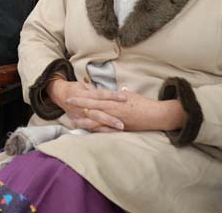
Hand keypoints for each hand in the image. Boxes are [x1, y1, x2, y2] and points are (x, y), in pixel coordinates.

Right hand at [47, 79, 125, 131]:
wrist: (59, 94)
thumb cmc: (75, 88)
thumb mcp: (83, 85)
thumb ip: (95, 88)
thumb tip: (106, 88)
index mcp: (83, 94)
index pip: (99, 94)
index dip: (112, 96)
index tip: (124, 97)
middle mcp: (80, 106)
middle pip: (97, 112)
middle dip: (110, 118)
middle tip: (122, 124)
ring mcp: (78, 115)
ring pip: (94, 123)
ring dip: (106, 127)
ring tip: (119, 130)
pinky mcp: (78, 122)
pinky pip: (90, 128)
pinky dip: (101, 131)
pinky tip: (111, 133)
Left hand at [66, 88, 186, 131]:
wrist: (154, 115)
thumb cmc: (142, 103)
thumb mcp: (128, 94)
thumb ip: (117, 94)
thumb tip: (111, 91)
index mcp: (113, 100)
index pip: (93, 97)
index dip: (81, 97)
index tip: (70, 96)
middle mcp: (112, 110)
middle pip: (91, 108)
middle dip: (78, 106)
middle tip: (66, 105)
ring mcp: (114, 120)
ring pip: (95, 121)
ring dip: (83, 120)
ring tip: (72, 120)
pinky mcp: (119, 129)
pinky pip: (104, 130)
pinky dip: (94, 130)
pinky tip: (87, 130)